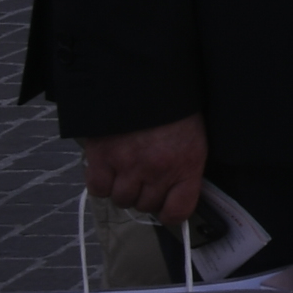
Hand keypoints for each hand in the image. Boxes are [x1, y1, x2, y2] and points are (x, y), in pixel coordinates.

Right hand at [81, 114, 207, 224]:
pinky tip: (109, 168)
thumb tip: (175, 196)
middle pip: (146, 206)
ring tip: (127, 170)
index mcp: (187, 165)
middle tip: (145, 177)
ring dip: (124, 189)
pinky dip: (102, 182)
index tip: (166, 208)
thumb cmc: (173, 108)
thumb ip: (185, 168)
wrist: (144, 79)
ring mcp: (128, 165)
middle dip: (145, 195)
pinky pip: (98, 188)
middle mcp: (158, 170)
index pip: (178, 211)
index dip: (170, 213)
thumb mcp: (193, 138)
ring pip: (122, 200)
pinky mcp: (102, 157)